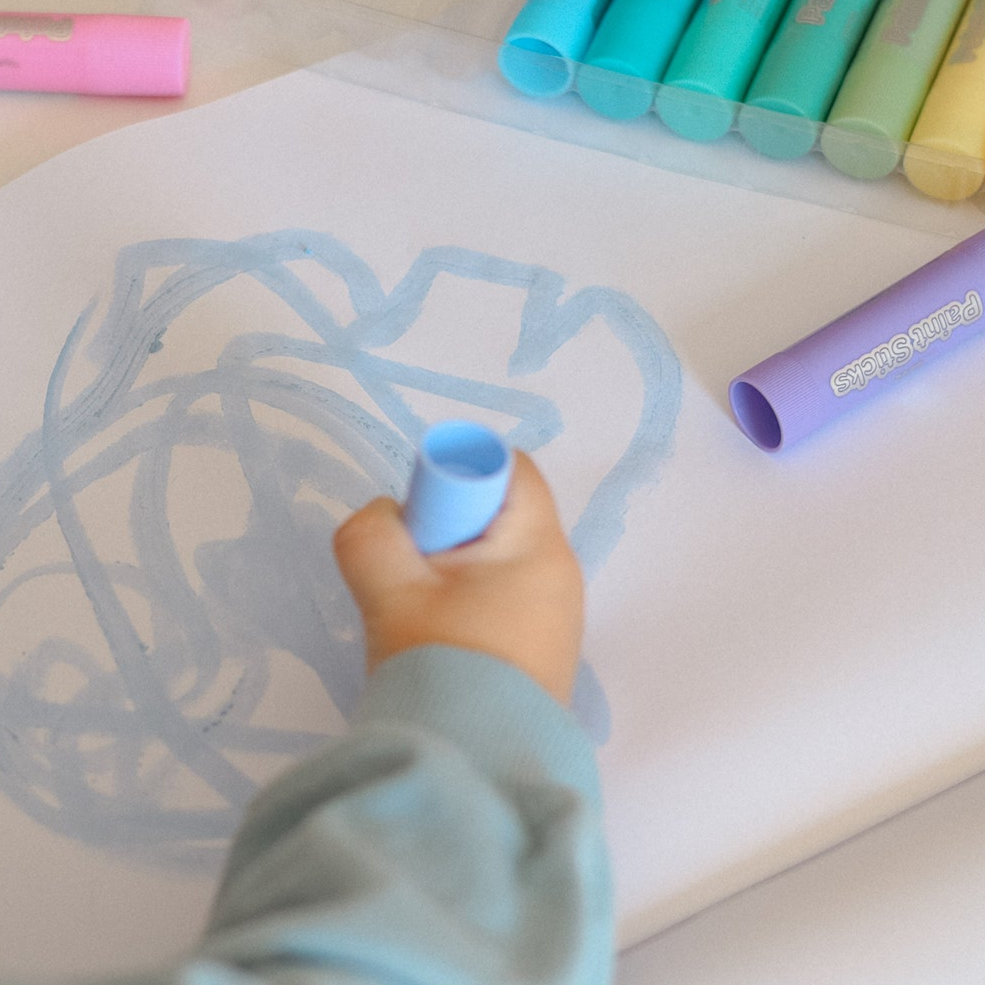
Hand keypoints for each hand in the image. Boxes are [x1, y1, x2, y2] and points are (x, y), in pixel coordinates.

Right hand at [333, 451, 583, 704]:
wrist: (477, 773)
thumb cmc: (442, 667)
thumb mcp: (391, 592)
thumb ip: (372, 536)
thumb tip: (385, 522)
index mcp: (540, 548)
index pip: (512, 469)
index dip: (461, 472)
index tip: (421, 511)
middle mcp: (561, 576)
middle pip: (501, 514)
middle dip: (447, 527)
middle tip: (410, 566)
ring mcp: (556, 617)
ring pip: (496, 560)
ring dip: (450, 570)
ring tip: (418, 612)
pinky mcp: (540, 651)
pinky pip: (502, 599)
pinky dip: (466, 603)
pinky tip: (438, 639)